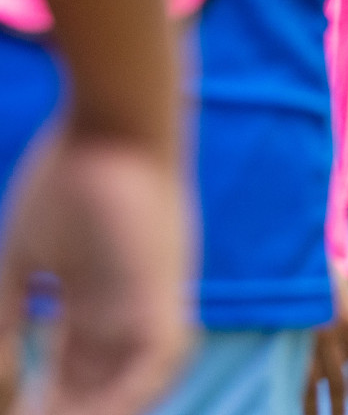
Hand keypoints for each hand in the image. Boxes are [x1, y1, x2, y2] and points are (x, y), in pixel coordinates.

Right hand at [0, 133, 189, 414]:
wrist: (117, 123)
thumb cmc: (68, 173)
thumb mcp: (27, 256)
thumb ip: (11, 313)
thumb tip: (2, 376)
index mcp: (102, 296)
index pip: (73, 365)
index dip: (43, 397)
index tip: (15, 409)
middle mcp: (133, 308)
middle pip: (100, 384)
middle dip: (64, 411)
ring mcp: (154, 303)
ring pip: (130, 385)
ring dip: (91, 412)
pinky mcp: (168, 293)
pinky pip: (156, 366)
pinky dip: (122, 400)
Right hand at [303, 265, 347, 414]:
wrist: (292, 252)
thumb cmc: (320, 274)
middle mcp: (331, 331)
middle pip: (338, 378)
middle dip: (339, 403)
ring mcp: (305, 335)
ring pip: (311, 382)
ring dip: (313, 405)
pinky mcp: (283, 336)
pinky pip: (289, 371)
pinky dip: (292, 389)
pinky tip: (291, 402)